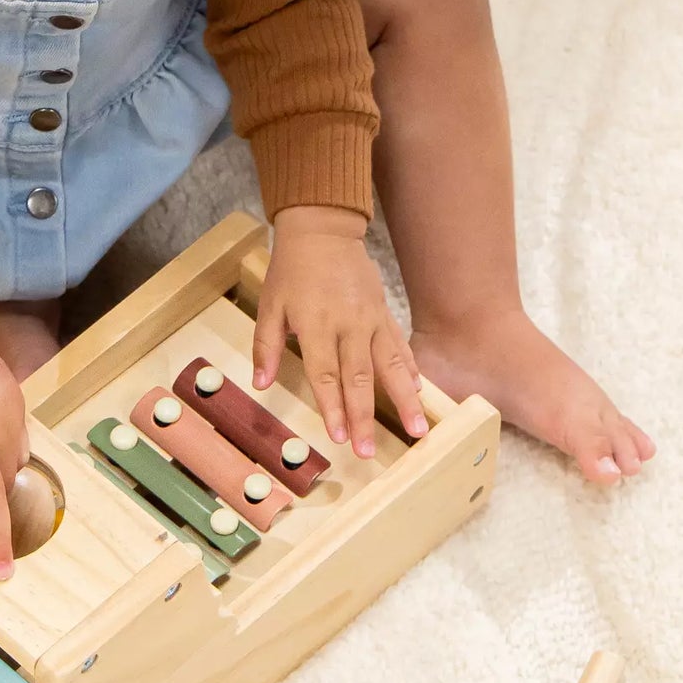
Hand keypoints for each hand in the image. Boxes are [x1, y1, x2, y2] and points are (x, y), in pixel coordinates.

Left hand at [253, 206, 427, 455]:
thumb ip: (265, 346)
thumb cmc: (292, 271)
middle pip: (360, 378)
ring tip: (418, 430)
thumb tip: (260, 384)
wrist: (323, 231)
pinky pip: (401, 346)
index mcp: (317, 325)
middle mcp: (349, 325)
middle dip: (364, 417)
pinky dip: (412, 370)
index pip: (326, 374)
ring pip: (391, 366)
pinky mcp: (385, 313)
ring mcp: (372, 320)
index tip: (339, 437)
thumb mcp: (269, 306)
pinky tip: (422, 393)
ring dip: (405, 400)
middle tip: (369, 451)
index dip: (332, 408)